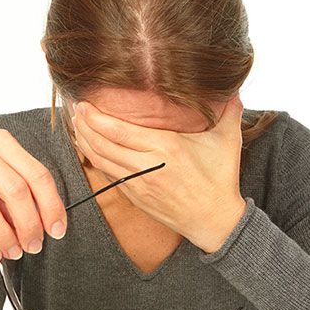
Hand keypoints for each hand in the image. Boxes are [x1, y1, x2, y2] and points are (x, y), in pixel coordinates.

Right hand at [0, 128, 66, 263]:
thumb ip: (17, 188)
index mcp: (2, 142)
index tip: (57, 230)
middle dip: (30, 224)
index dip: (51, 205)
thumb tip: (40, 224)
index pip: (36, 174)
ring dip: (5, 236)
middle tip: (34, 246)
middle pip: (15, 191)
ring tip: (14, 253)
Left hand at [72, 94, 247, 252]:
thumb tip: (234, 88)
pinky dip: (95, 160)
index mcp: (166, 148)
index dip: (96, 118)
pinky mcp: (136, 197)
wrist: (215, 221)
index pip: (119, 131)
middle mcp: (148, 166)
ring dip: (85, 143)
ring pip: (101, 161)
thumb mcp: (227, 143)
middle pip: (103, 144)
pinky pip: (108, 176)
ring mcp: (139, 184)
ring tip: (77, 127)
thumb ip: (229, 112)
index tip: (84, 105)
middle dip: (84, 127)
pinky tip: (90, 150)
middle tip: (75, 112)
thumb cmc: (220, 180)